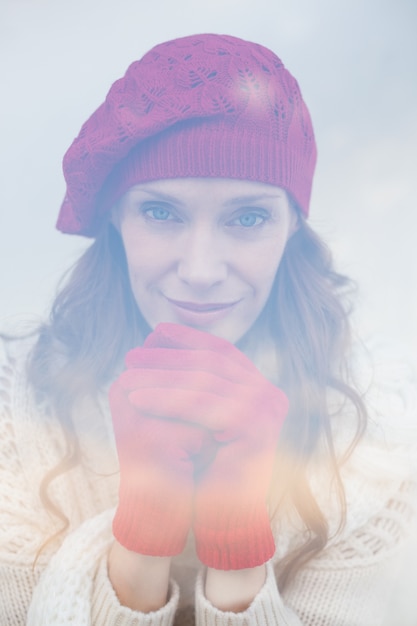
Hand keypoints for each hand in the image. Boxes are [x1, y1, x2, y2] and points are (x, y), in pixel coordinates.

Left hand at [127, 323, 288, 569]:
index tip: (157, 330)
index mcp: (263, 389)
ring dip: (160, 376)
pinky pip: (201, 405)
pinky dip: (166, 398)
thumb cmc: (208, 465)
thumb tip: (164, 336)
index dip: (191, 338)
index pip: (225, 352)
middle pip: (213, 363)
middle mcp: (272, 395)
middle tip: (133, 355)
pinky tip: (137, 398)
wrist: (226, 516)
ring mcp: (268, 410)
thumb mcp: (203, 415)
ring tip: (127, 375)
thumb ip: (199, 382)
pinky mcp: (256, 427)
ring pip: (204, 381)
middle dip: (169, 356)